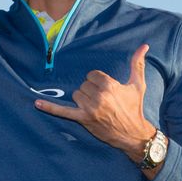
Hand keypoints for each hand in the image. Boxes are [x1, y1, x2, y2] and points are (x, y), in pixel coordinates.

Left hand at [35, 44, 155, 162]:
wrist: (133, 134)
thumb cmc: (134, 107)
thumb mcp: (138, 84)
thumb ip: (138, 64)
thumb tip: (144, 45)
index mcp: (109, 85)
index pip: (92, 75)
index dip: (98, 82)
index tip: (106, 90)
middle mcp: (99, 95)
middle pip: (83, 85)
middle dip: (91, 91)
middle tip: (103, 101)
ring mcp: (89, 108)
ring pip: (76, 95)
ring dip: (83, 100)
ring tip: (96, 107)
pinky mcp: (83, 119)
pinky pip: (63, 111)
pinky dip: (49, 107)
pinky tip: (37, 103)